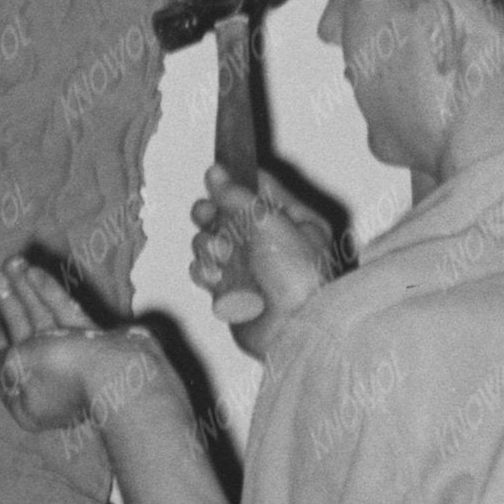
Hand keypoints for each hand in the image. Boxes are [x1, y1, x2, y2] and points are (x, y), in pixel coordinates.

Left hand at [0, 252, 159, 443]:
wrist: (118, 373)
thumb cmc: (60, 374)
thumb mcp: (15, 368)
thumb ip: (0, 362)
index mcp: (29, 402)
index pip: (6, 368)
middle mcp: (51, 384)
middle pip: (26, 340)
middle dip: (11, 307)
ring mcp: (77, 363)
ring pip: (46, 323)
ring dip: (29, 293)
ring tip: (14, 263)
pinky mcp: (98, 344)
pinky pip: (68, 317)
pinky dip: (51, 296)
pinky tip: (36, 274)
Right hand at [191, 171, 345, 338]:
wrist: (296, 331)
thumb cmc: (298, 278)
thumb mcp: (270, 223)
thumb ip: (238, 196)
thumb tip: (215, 172)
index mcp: (293, 220)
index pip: (259, 189)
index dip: (234, 182)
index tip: (214, 176)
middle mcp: (270, 242)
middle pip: (226, 214)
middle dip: (211, 214)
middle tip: (206, 215)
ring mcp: (248, 267)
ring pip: (210, 242)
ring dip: (208, 245)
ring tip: (220, 255)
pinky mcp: (231, 291)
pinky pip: (205, 271)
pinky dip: (205, 272)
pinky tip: (216, 277)